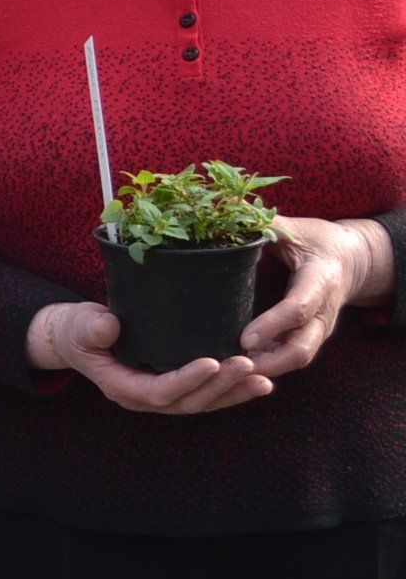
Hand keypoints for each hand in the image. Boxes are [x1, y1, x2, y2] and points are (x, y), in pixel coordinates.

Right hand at [25, 300, 269, 413]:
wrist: (78, 337)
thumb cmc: (78, 329)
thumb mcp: (79, 325)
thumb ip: (92, 327)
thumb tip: (109, 326)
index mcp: (123, 388)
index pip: (160, 391)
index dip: (188, 380)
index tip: (213, 362)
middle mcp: (146, 399)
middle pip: (190, 401)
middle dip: (221, 386)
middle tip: (247, 365)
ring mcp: (163, 396)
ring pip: (204, 402)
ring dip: (235, 393)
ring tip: (263, 379)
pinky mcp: (176, 387)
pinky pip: (208, 394)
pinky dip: (233, 390)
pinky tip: (260, 381)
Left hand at [242, 216, 382, 379]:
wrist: (352, 261)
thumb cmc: (319, 242)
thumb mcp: (296, 228)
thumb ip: (264, 223)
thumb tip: (227, 205)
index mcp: (320, 281)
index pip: (298, 308)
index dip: (273, 325)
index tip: (245, 339)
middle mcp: (323, 312)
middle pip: (302, 348)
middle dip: (270, 362)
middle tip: (233, 366)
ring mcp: (319, 329)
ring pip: (297, 359)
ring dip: (266, 369)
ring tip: (229, 373)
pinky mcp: (310, 337)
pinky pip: (291, 359)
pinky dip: (269, 367)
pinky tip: (237, 368)